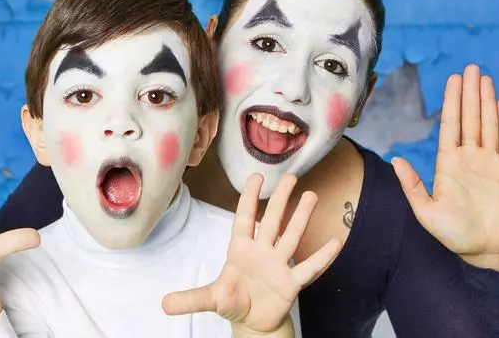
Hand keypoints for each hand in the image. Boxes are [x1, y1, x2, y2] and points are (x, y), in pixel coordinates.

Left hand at [162, 173, 340, 334]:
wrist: (252, 322)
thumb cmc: (233, 300)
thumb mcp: (211, 299)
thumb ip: (190, 299)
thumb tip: (163, 304)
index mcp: (241, 249)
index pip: (244, 218)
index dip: (249, 198)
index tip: (256, 176)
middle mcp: (262, 251)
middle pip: (272, 220)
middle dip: (280, 199)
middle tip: (290, 176)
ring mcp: (279, 265)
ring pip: (291, 237)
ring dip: (301, 217)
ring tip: (312, 195)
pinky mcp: (291, 283)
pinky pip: (308, 268)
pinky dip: (322, 256)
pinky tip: (335, 241)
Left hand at [392, 64, 498, 270]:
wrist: (485, 251)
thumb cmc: (453, 234)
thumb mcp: (425, 211)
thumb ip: (412, 185)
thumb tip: (396, 161)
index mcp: (448, 163)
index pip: (450, 125)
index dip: (452, 102)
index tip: (452, 80)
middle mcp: (469, 158)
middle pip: (470, 118)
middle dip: (470, 93)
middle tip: (470, 67)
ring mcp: (491, 163)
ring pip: (489, 124)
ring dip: (487, 101)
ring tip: (485, 78)